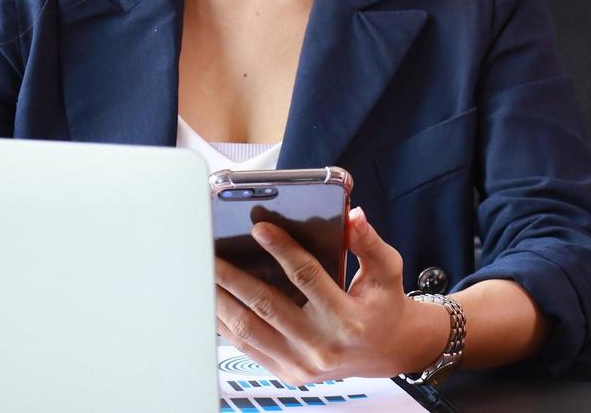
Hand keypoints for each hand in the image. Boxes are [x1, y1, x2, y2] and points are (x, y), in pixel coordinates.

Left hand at [214, 207, 449, 382]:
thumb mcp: (387, 270)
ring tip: (201, 273)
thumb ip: (369, 243)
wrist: (388, 352)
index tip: (258, 227)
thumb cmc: (382, 304)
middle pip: (267, 305)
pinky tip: (211, 300)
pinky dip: (225, 323)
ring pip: (249, 329)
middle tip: (209, 251)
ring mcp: (302, 364)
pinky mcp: (288, 373)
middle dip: (233, 276)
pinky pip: (248, 347)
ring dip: (220, 300)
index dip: (281, 250)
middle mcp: (322, 346)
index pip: (307, 277)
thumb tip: (353, 216)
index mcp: (347, 319)